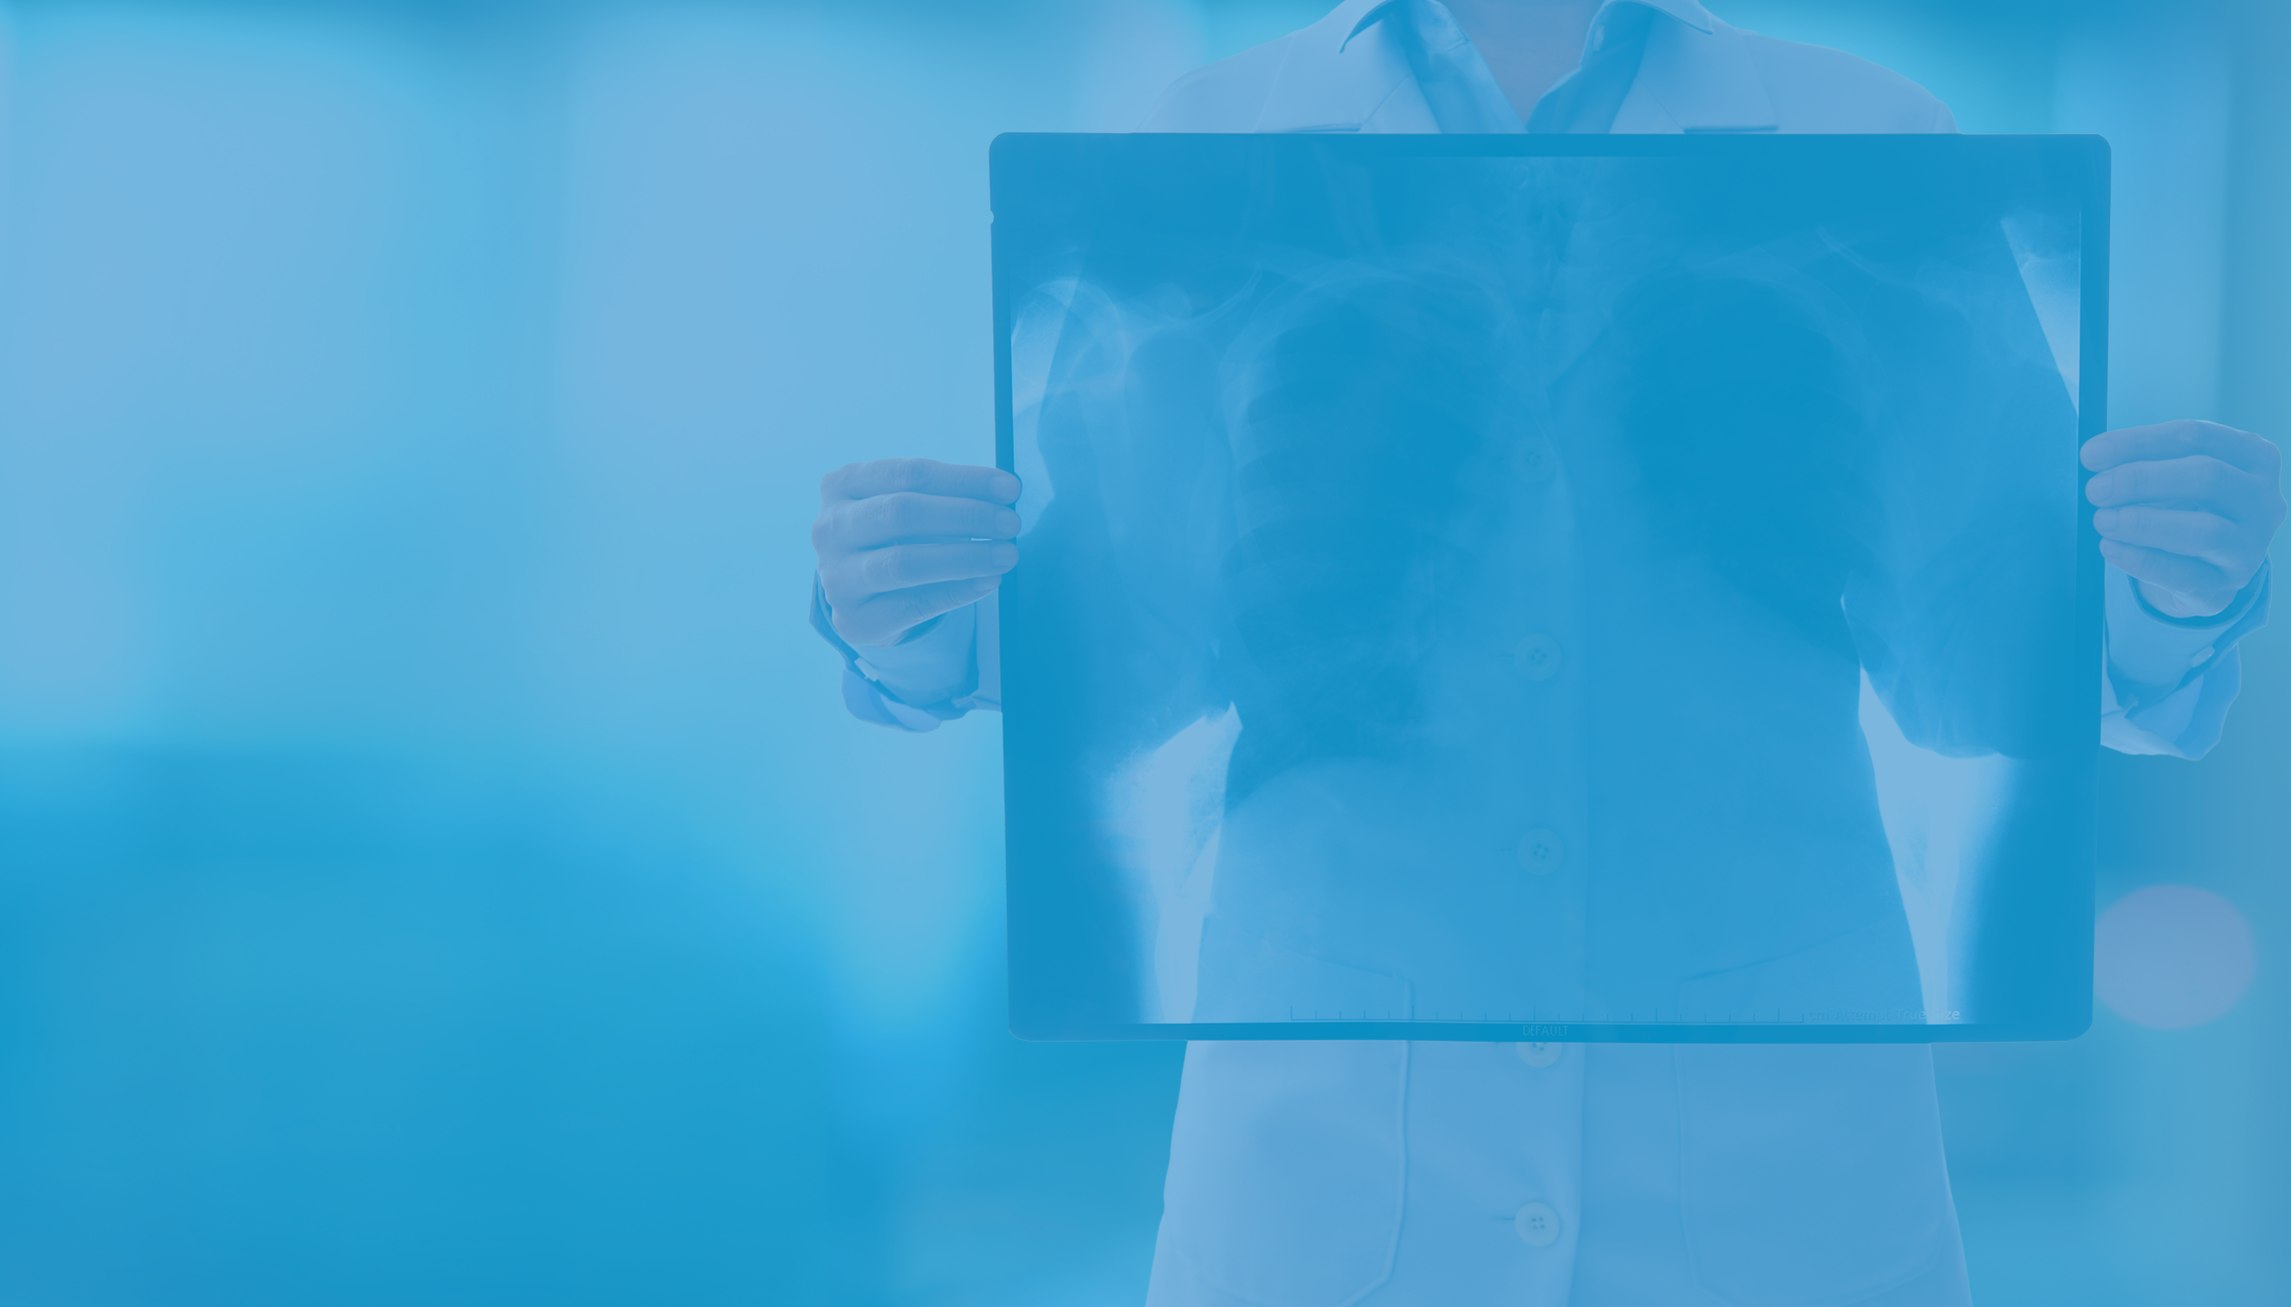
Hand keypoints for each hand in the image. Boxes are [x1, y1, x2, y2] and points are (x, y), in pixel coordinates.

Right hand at [813, 458, 1021, 647]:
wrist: (861, 594)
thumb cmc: (895, 535)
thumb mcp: (907, 503)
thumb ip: (945, 495)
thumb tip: (1003, 493)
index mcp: (841, 484)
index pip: (909, 474)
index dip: (964, 479)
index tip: (1010, 488)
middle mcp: (830, 528)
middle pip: (902, 513)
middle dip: (966, 516)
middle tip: (1011, 524)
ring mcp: (836, 577)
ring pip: (905, 562)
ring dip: (965, 557)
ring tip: (1007, 555)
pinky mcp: (854, 620)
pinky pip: (913, 604)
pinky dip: (957, 592)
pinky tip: (989, 581)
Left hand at [2082, 420, 2284, 618]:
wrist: (2201, 567)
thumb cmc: (2183, 505)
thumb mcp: (2172, 476)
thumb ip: (2142, 462)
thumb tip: (2096, 455)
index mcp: (2254, 457)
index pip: (2197, 437)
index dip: (2139, 442)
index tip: (2090, 455)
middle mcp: (2263, 500)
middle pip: (2207, 477)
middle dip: (2141, 480)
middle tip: (2095, 490)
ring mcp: (2251, 546)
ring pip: (2204, 530)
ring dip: (2143, 523)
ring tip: (2101, 520)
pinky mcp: (2227, 586)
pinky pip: (2185, 575)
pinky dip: (2142, 560)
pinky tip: (2109, 548)